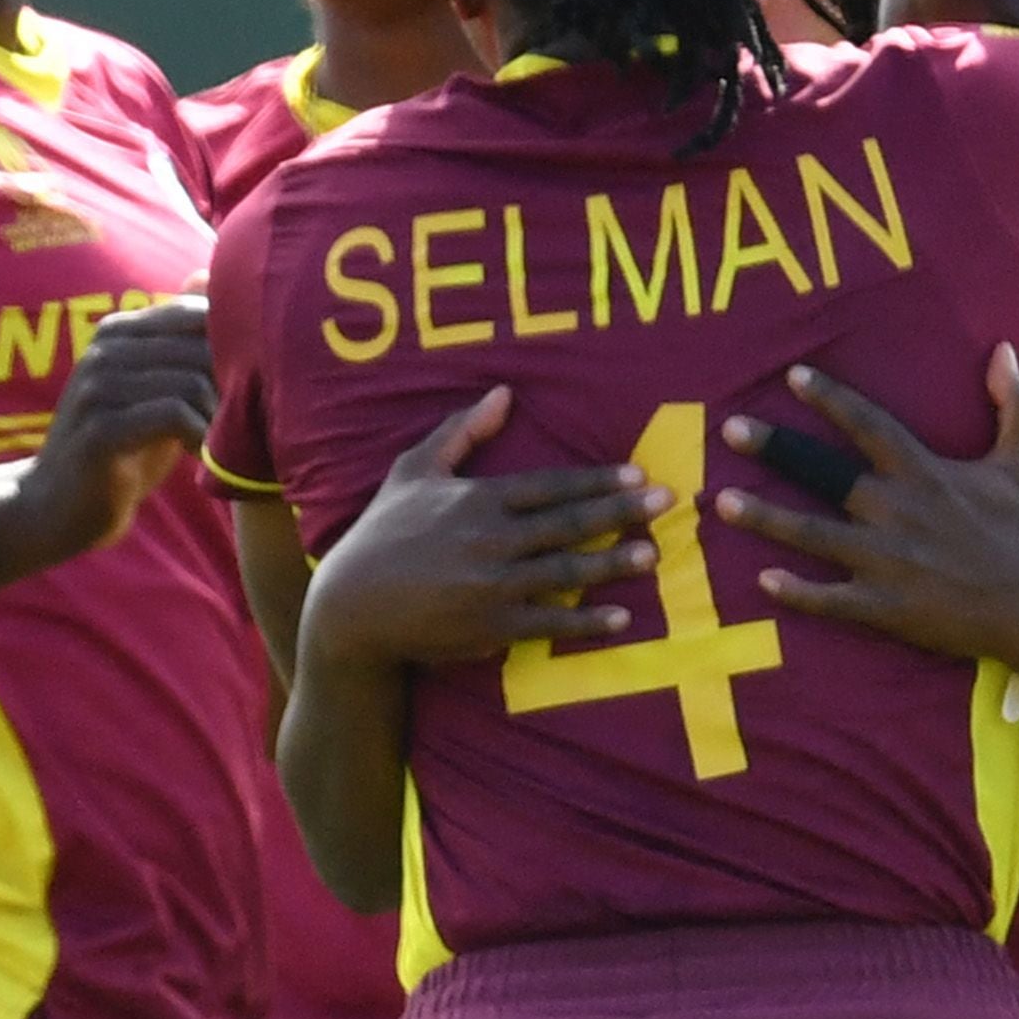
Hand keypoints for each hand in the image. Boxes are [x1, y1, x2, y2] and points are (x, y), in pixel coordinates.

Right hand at [0, 295, 216, 565]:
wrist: (59, 506)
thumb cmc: (122, 449)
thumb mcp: (156, 392)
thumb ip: (181, 349)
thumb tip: (211, 281)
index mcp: (117, 332)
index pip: (196, 312)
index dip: (234, 348)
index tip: (246, 388)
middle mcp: (103, 351)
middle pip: (200, 346)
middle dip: (232, 387)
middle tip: (240, 423)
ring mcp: (97, 388)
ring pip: (190, 381)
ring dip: (217, 418)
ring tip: (220, 444)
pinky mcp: (100, 430)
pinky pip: (172, 414)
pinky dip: (199, 436)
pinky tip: (200, 456)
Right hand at [294, 389, 660, 678]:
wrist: (352, 607)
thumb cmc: (384, 532)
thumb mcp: (413, 471)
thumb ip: (461, 431)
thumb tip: (504, 392)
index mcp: (477, 500)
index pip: (550, 487)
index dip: (597, 480)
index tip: (637, 474)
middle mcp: (491, 540)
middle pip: (569, 524)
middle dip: (621, 512)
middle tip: (666, 502)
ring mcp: (493, 586)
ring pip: (567, 571)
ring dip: (613, 563)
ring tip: (653, 554)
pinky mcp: (491, 627)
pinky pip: (549, 622)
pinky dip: (587, 622)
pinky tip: (622, 617)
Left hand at [714, 352, 1018, 679]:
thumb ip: (1012, 402)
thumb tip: (1002, 348)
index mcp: (925, 473)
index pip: (868, 425)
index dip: (830, 399)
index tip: (792, 377)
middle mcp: (897, 512)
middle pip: (824, 473)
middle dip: (776, 449)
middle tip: (729, 429)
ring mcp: (886, 562)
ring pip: (813, 536)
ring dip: (765, 518)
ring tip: (721, 502)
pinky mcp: (885, 607)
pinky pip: (830, 600)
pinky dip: (796, 591)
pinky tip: (762, 580)